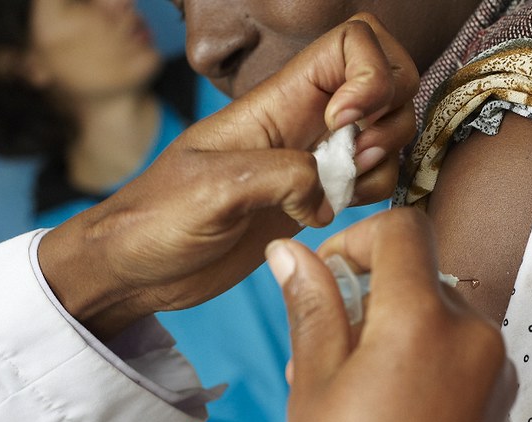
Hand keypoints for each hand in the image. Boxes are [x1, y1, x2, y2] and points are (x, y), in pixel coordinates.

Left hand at [38, 14, 417, 339]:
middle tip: (355, 157)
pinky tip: (331, 214)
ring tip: (339, 192)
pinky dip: (372, 194)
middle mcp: (305, 120)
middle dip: (389, 118)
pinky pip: (374, 180)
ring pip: (388, 133)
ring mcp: (316, 158)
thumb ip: (282, 175)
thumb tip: (326, 189)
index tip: (342, 123)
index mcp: (277, 100)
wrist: (142, 269)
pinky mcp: (320, 197)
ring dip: (383, 161)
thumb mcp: (213, 188)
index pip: (353, 43)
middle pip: (389, 83)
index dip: (369, 74)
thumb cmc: (159, 219)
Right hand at [268, 208, 515, 421]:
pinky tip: (386, 417)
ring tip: (348, 392)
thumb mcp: (313, 388)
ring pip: (440, 319)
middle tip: (322, 349)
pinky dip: (424, 364)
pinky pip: (460, 359)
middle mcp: (476, 338)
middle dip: (369, 297)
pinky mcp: (503, 408)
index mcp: (426, 321)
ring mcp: (497, 375)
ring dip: (394, 333)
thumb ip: (312, 308)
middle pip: (422, 277)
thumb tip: (293, 254)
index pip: (404, 230)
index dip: (357, 240)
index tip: (325, 274)